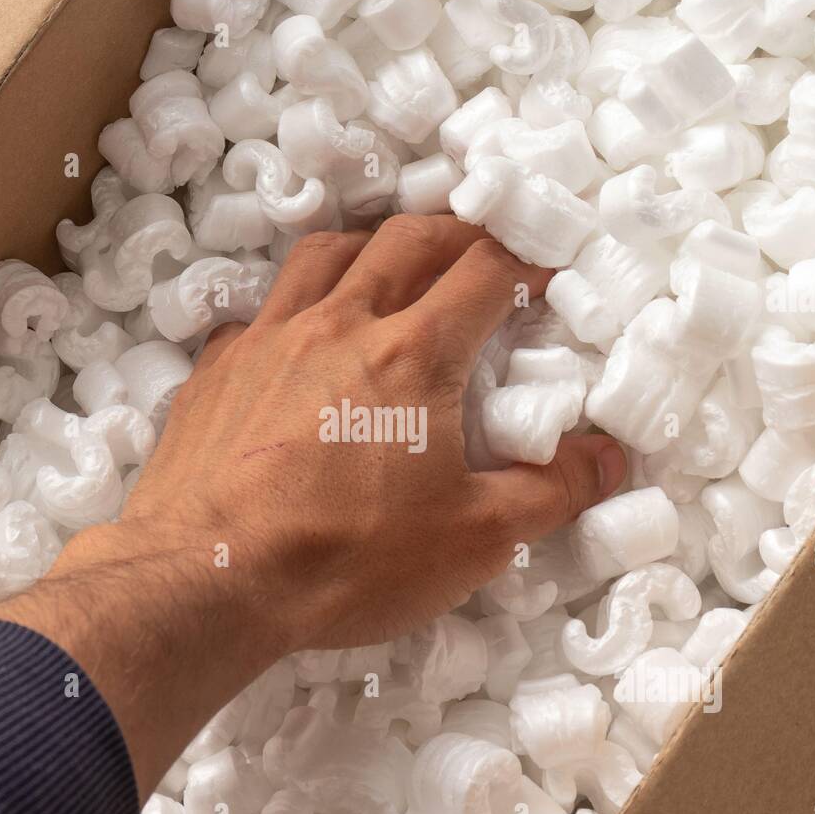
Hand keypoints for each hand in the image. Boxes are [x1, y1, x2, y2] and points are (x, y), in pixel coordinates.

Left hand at [0, 215, 625, 795]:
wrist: (204, 579)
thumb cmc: (347, 559)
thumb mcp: (472, 541)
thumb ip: (549, 492)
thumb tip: (610, 458)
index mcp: (414, 353)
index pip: (483, 271)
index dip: (524, 261)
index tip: (543, 275)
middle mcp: (339, 324)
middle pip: (407, 239)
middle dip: (456, 234)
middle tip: (480, 253)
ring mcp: (268, 339)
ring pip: (325, 253)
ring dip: (371, 247)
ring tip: (392, 268)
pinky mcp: (215, 370)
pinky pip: (263, 310)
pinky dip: (297, 305)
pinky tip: (300, 340)